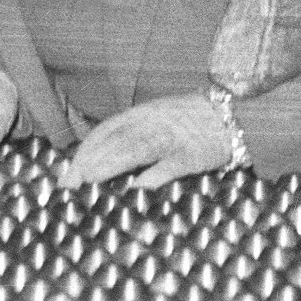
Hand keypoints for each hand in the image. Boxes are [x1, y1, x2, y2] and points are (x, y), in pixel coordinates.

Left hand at [60, 92, 231, 188]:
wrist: (233, 115)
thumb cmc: (192, 122)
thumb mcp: (159, 120)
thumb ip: (133, 136)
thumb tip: (101, 162)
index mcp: (143, 113)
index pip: (106, 130)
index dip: (85, 151)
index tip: (68, 174)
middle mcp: (154, 122)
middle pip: (116, 139)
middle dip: (90, 161)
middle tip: (71, 184)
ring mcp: (173, 137)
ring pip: (138, 148)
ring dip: (113, 163)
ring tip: (92, 180)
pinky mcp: (192, 154)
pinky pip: (171, 164)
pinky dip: (154, 174)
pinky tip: (138, 187)